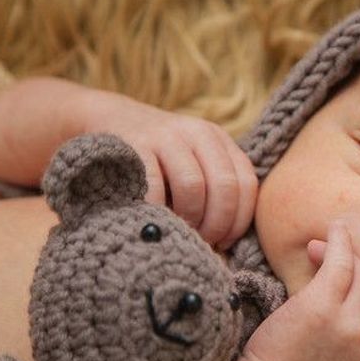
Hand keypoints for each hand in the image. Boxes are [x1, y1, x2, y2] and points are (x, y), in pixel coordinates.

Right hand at [82, 90, 256, 249]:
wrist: (112, 118)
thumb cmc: (160, 159)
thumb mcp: (195, 162)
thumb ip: (215, 189)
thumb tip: (227, 241)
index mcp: (219, 140)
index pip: (246, 183)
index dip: (240, 220)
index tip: (225, 242)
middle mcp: (199, 134)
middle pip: (225, 186)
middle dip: (217, 223)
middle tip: (203, 241)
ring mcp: (167, 137)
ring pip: (193, 186)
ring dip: (190, 218)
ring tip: (181, 231)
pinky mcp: (136, 145)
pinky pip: (155, 187)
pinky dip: (159, 211)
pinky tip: (156, 222)